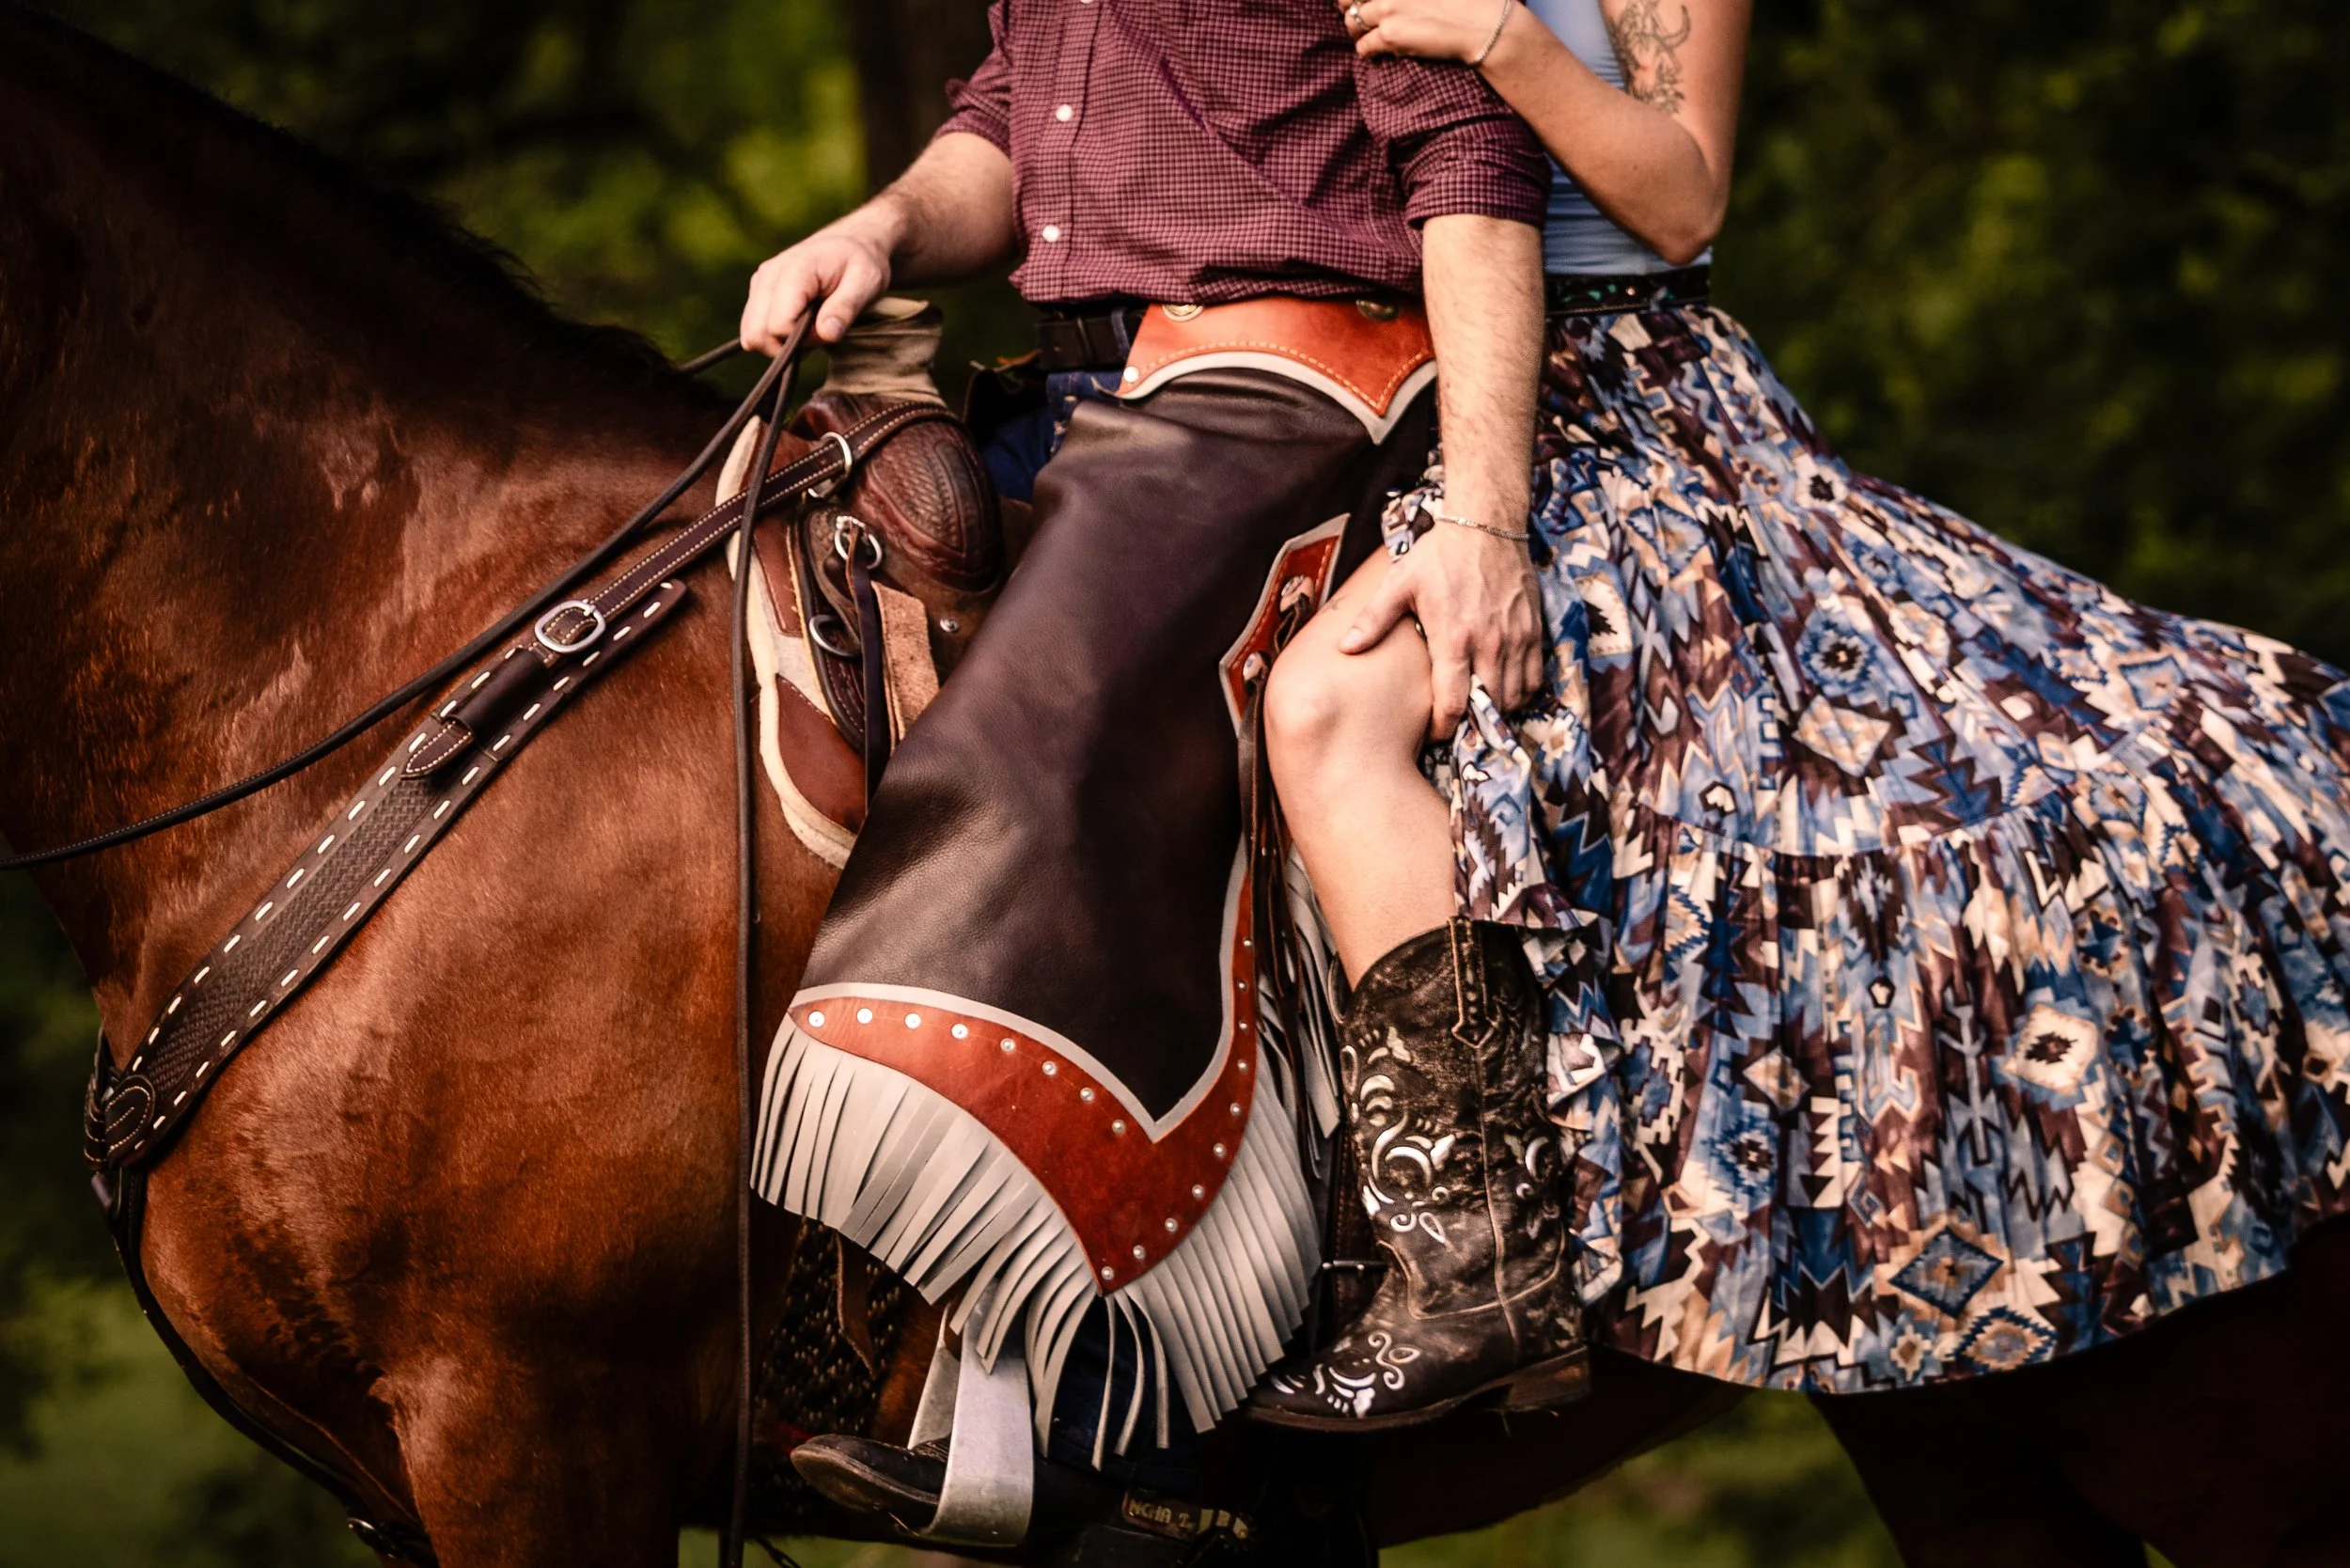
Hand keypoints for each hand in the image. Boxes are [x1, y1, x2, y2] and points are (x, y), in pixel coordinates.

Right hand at [739, 213, 897, 354]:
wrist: (851, 243)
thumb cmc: (862, 263)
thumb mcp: (866, 283)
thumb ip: (845, 308)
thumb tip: (826, 333)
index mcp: (794, 269)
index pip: (778, 325)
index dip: (805, 339)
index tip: (828, 329)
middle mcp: (769, 274)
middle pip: (757, 334)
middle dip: (789, 347)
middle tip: (819, 333)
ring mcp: (759, 283)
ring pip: (752, 336)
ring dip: (781, 344)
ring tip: (810, 328)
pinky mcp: (758, 292)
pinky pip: (754, 330)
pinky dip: (776, 338)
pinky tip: (799, 326)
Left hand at [1339, 0, 1515, 62]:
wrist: (1480, 25)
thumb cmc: (1466, 0)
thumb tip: (1399, 3)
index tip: (1357, 1)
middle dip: (1351, 8)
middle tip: (1360, 16)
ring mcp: (1387, 9)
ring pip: (1352, 22)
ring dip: (1357, 30)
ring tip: (1368, 35)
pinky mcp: (1389, 35)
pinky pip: (1363, 46)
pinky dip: (1367, 50)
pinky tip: (1378, 51)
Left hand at [1341, 517, 1543, 740]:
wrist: (1486, 524)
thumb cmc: (1439, 555)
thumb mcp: (1399, 584)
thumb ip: (1373, 620)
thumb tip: (1345, 649)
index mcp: (1453, 639)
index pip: (1453, 703)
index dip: (1443, 727)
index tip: (1434, 732)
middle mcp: (1489, 644)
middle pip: (1488, 707)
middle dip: (1472, 722)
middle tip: (1456, 722)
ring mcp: (1516, 639)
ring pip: (1514, 697)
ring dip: (1497, 708)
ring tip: (1477, 706)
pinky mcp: (1534, 631)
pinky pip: (1534, 677)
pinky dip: (1520, 690)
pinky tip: (1502, 686)